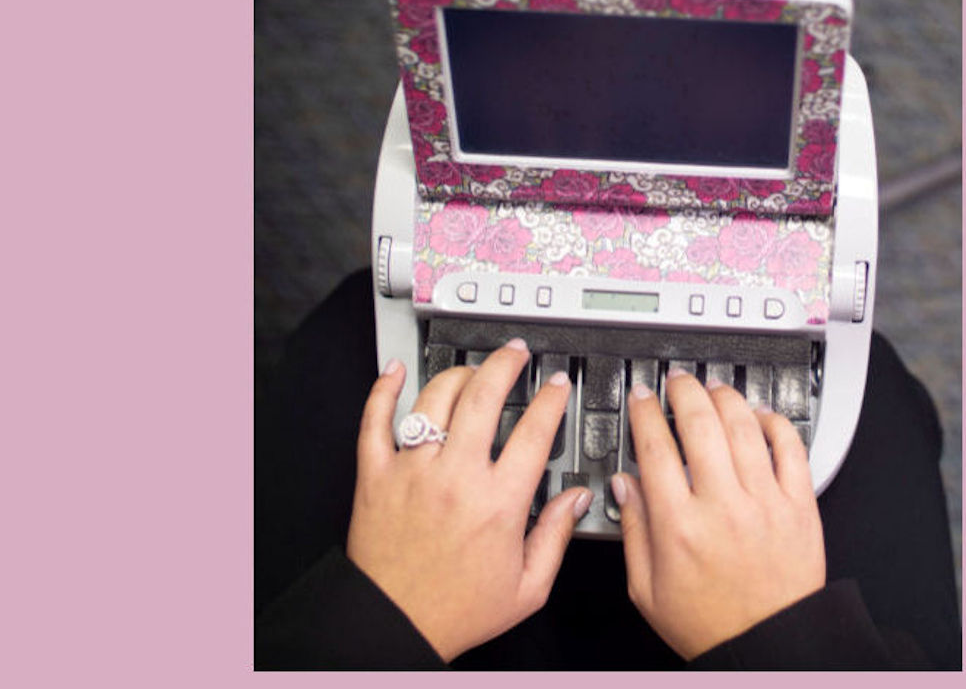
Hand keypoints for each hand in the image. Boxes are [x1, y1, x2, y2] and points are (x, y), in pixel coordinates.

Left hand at [346, 339, 591, 660]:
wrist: (393, 626)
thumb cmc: (456, 610)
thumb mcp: (527, 586)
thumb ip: (556, 536)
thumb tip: (577, 499)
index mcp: (498, 503)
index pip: (534, 431)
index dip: (551, 399)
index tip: (556, 385)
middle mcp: (455, 478)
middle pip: (484, 396)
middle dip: (505, 364)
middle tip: (515, 353)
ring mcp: (412, 472)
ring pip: (434, 398)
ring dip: (458, 373)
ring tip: (471, 368)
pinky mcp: (375, 476)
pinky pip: (375, 420)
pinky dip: (383, 389)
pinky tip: (394, 371)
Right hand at [611, 369, 825, 659]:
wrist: (770, 646)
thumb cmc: (711, 624)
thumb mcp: (648, 590)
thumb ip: (633, 532)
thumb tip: (624, 486)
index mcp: (680, 527)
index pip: (655, 448)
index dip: (645, 412)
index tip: (642, 398)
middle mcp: (723, 507)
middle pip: (699, 424)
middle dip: (683, 390)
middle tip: (676, 381)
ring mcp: (765, 503)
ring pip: (744, 426)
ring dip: (724, 397)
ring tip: (713, 388)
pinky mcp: (800, 506)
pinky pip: (791, 447)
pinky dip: (774, 422)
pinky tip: (759, 415)